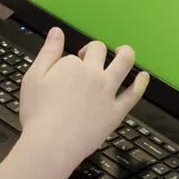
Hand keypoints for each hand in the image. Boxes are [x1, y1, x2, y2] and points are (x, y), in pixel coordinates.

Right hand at [17, 27, 149, 169]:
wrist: (50, 145)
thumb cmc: (38, 115)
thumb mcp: (33, 77)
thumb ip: (48, 52)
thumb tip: (57, 32)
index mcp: (73, 65)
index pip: (75, 55)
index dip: (70, 61)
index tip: (63, 71)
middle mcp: (94, 75)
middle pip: (100, 51)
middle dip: (94, 51)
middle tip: (88, 58)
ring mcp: (107, 93)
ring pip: (124, 63)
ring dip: (126, 53)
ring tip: (124, 51)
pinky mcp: (116, 112)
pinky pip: (134, 94)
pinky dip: (141, 83)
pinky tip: (144, 77)